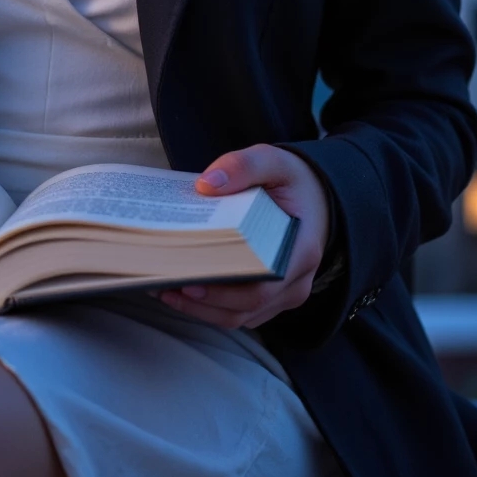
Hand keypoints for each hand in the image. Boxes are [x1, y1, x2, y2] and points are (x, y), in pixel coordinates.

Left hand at [153, 144, 330, 329]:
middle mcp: (296, 280)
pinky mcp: (271, 297)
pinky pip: (239, 311)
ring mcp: (285, 293)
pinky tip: (179, 288)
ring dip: (200, 309)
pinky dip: (209, 306)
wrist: (313, 195)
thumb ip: (242, 166)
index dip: (225, 292)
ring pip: (240, 316)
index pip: (263, 285)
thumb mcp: (272, 161)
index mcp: (301, 250)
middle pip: (246, 307)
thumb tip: (205, 184)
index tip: (188, 282)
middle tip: (162, 285)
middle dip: (201, 303)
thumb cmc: (290, 180)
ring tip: (162, 289)